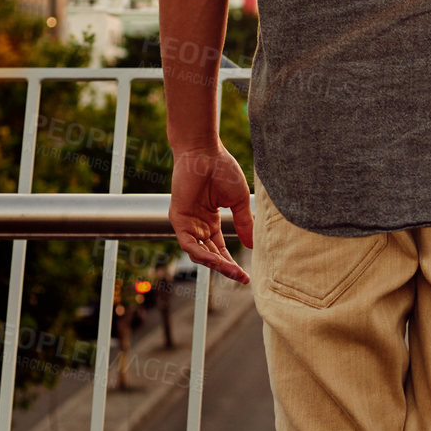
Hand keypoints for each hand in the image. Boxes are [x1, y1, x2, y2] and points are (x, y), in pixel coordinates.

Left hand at [169, 144, 254, 283]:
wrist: (205, 152)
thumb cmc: (221, 169)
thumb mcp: (238, 201)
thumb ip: (244, 223)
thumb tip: (252, 246)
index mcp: (210, 220)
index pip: (219, 248)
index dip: (232, 263)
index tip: (247, 275)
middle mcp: (197, 225)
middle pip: (210, 254)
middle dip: (226, 268)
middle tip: (242, 278)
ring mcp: (187, 223)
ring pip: (199, 253)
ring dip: (216, 264)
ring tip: (235, 273)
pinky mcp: (178, 219)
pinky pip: (189, 244)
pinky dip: (203, 254)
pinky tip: (218, 261)